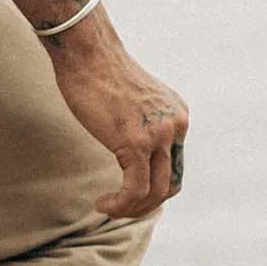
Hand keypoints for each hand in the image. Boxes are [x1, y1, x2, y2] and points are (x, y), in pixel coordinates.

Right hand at [44, 11, 188, 217]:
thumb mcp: (133, 103)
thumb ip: (142, 124)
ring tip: (108, 207)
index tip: (127, 193)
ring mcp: (158, 135)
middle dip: (145, 204)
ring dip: (131, 209)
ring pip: (155, 192)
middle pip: (170, 184)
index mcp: (178, 116)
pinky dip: (120, 205)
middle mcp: (175, 125)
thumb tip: (131, 148)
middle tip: (119, 207)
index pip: (175, 167)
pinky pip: (135, 189)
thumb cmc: (100, 75)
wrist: (88, 56)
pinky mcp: (135, 143)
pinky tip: (102, 204)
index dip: (153, 188)